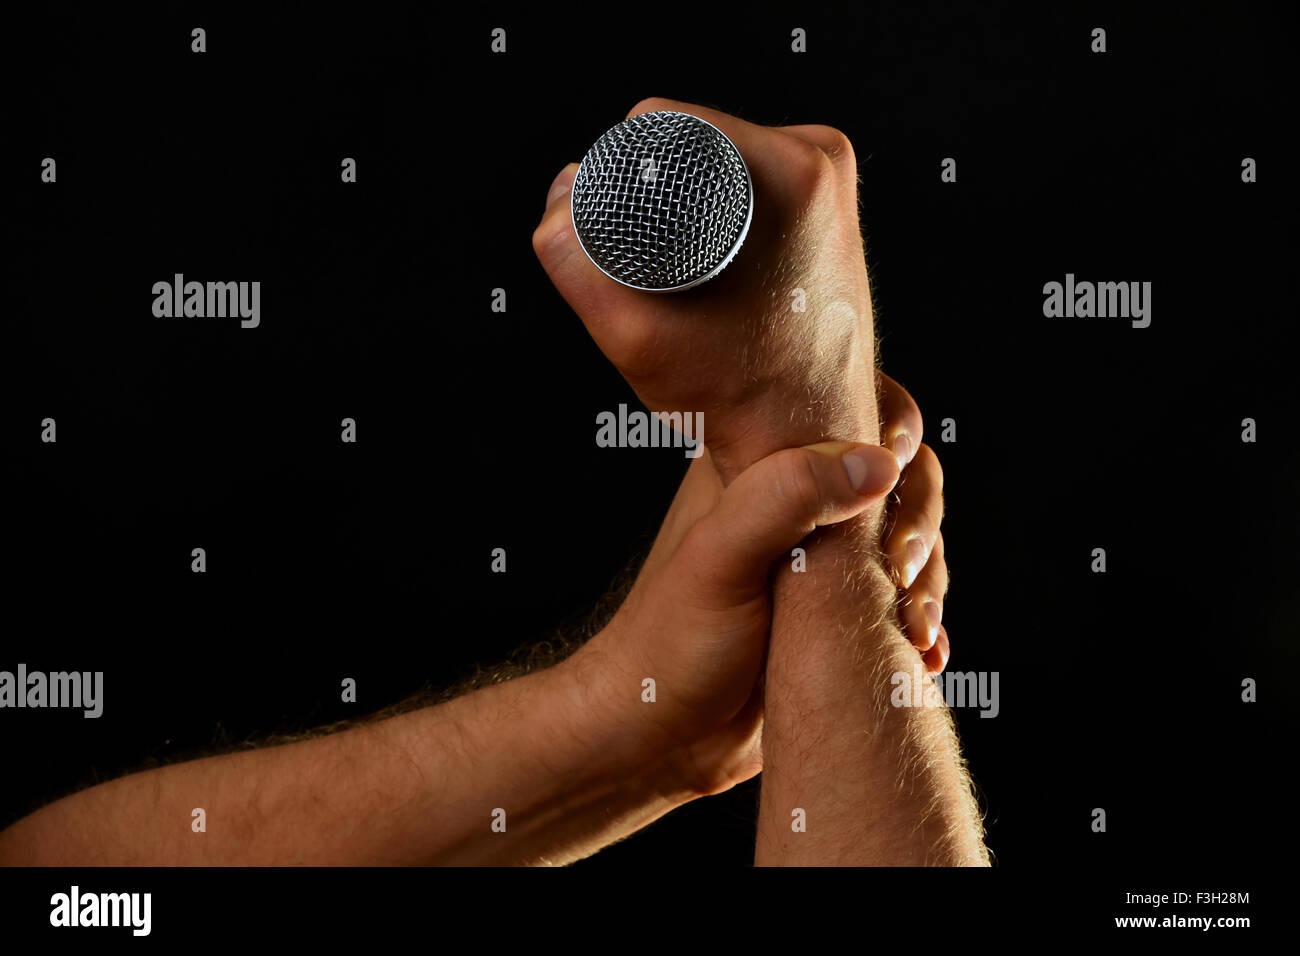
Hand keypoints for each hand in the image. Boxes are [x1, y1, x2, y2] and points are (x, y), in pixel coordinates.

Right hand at [535, 98, 878, 482]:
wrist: (808, 441)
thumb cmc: (740, 399)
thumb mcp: (637, 334)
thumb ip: (574, 263)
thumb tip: (560, 192)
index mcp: (794, 171)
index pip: (666, 122)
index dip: (618, 167)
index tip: (623, 237)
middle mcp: (823, 163)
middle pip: (694, 138)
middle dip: (657, 192)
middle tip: (667, 275)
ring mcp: (833, 184)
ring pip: (719, 163)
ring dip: (688, 204)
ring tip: (698, 280)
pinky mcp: (830, 209)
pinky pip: (749, 185)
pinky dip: (721, 214)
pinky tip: (720, 270)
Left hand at [563, 438, 899, 797]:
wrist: (664, 741)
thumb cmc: (672, 644)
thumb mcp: (720, 559)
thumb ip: (786, 497)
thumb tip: (877, 463)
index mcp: (758, 462)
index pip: (851, 412)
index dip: (892, 439)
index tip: (894, 490)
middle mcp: (795, 502)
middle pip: (898, 476)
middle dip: (918, 522)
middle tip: (900, 576)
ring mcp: (820, 558)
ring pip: (908, 539)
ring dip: (928, 580)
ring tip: (917, 629)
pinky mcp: (837, 610)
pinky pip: (904, 599)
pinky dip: (923, 622)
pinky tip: (923, 655)